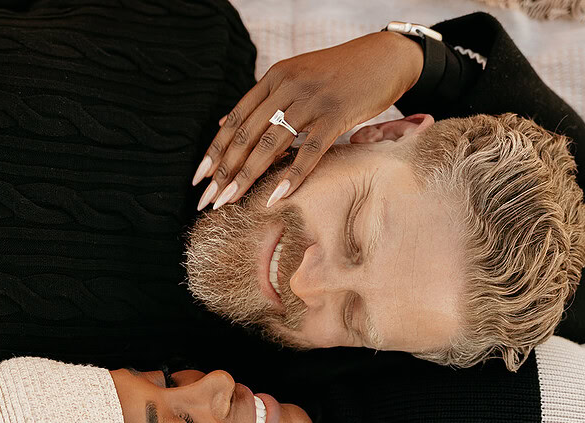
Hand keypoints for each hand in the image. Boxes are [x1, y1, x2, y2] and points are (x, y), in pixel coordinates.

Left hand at [194, 31, 423, 210]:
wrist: (385, 58)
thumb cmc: (341, 74)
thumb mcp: (296, 78)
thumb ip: (262, 100)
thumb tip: (223, 123)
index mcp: (275, 77)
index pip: (236, 118)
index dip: (216, 150)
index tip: (199, 178)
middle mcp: (288, 86)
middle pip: (247, 135)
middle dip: (224, 171)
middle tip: (207, 200)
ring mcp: (312, 101)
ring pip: (271, 144)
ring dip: (247, 177)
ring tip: (229, 203)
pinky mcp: (337, 115)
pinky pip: (309, 150)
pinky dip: (292, 176)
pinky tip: (275, 197)